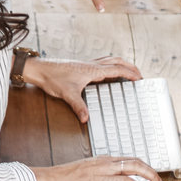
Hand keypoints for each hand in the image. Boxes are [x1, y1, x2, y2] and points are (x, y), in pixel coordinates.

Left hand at [23, 57, 141, 122]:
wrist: (40, 69)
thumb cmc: (53, 78)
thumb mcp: (67, 94)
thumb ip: (78, 106)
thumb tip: (86, 119)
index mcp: (92, 69)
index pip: (116, 69)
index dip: (129, 73)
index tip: (140, 78)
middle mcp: (91, 64)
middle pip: (116, 61)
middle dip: (129, 66)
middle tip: (139, 74)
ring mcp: (86, 64)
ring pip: (108, 60)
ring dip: (120, 64)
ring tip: (127, 72)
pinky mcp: (80, 66)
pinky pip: (100, 63)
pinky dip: (109, 66)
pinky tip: (106, 74)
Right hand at [33, 155, 163, 180]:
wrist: (53, 180)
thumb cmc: (68, 176)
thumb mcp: (89, 166)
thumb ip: (104, 169)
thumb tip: (118, 176)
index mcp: (105, 160)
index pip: (132, 160)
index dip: (146, 167)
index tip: (153, 175)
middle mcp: (106, 166)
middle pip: (136, 166)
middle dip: (151, 175)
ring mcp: (103, 177)